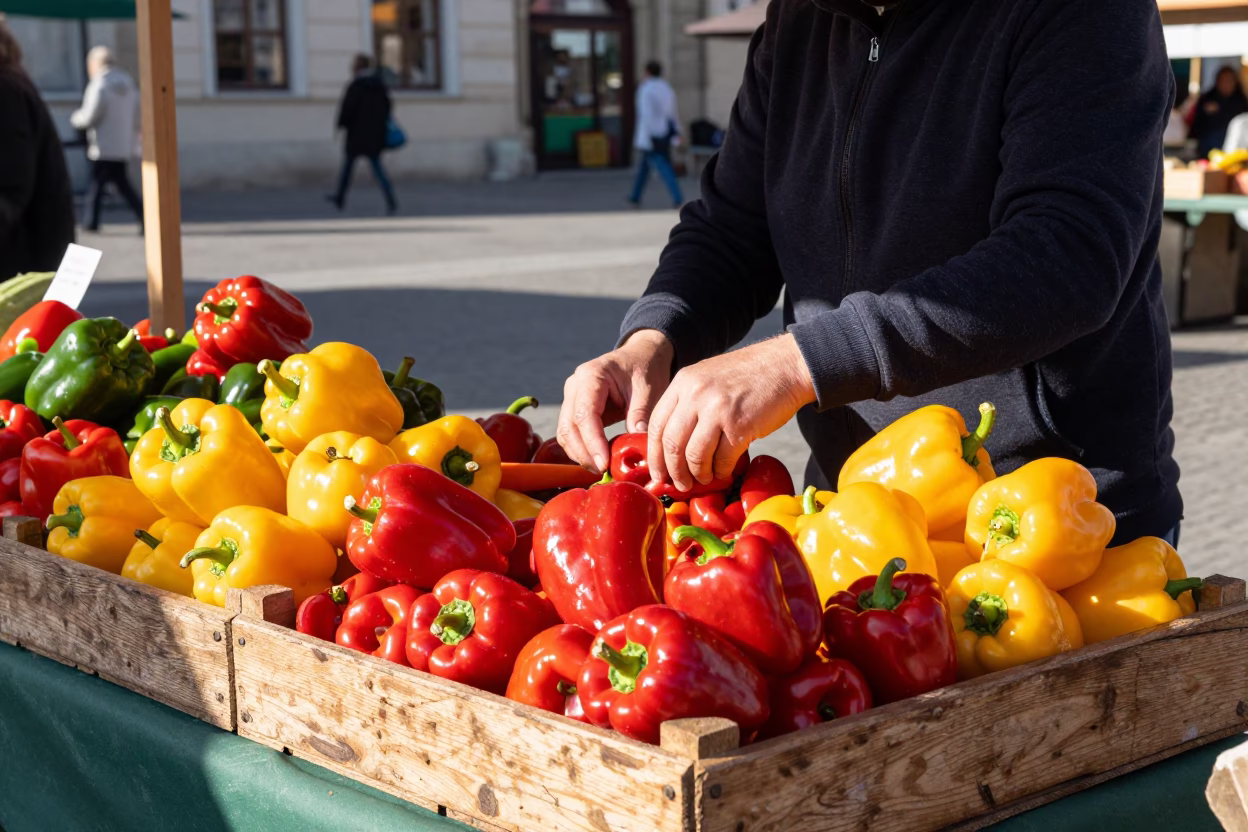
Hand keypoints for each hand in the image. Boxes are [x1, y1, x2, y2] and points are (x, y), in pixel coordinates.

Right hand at [557, 330, 674, 472]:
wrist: (639, 357)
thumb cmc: (644, 369)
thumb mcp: (649, 388)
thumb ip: (641, 414)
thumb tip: (637, 446)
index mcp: (592, 375)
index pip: (585, 414)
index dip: (593, 442)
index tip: (604, 464)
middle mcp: (575, 385)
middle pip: (569, 426)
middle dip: (584, 453)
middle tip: (604, 471)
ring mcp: (571, 397)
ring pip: (565, 433)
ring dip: (580, 454)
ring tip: (601, 469)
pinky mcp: (574, 408)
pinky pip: (570, 433)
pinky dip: (580, 449)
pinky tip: (597, 460)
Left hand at [647, 334, 815, 492]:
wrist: (785, 365)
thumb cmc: (748, 377)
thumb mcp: (707, 379)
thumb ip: (687, 403)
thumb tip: (671, 446)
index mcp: (683, 383)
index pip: (655, 425)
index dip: (655, 455)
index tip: (659, 473)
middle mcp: (695, 394)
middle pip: (672, 444)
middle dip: (674, 471)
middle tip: (680, 484)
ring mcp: (717, 409)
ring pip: (694, 456)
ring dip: (698, 475)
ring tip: (705, 478)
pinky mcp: (740, 425)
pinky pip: (722, 460)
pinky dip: (721, 471)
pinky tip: (724, 471)